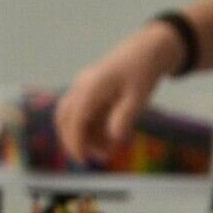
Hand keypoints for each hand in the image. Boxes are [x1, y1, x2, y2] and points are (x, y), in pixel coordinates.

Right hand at [58, 26, 174, 168]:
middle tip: (89, 160)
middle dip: (73, 140)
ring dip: (86, 137)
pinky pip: (85, 114)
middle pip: (64, 117)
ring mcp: (84, 87)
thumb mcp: (139, 98)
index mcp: (92, 86)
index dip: (75, 141)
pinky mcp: (90, 91)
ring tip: (109, 151)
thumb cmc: (143, 73)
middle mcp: (83, 86)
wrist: (148, 51)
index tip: (83, 161)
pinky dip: (93, 130)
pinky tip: (111, 140)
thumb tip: (114, 138)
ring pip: (74, 118)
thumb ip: (125, 117)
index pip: (75, 118)